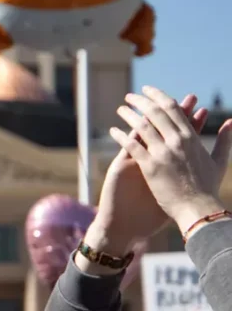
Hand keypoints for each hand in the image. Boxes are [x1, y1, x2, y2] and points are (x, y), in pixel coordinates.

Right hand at [79, 94, 204, 274]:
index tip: (201, 108)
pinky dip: (130, 135)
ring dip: (155, 118)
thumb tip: (198, 167)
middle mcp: (150, 156)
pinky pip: (126, 147)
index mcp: (163, 161)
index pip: (179, 136)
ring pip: (145, 133)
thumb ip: (180, 176)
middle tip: (190, 98)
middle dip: (178, 113)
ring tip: (163, 106)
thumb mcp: (167, 192)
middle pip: (165, 128)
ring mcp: (135, 160)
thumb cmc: (148, 213)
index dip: (190, 122)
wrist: (126, 225)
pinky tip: (135, 125)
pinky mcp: (122, 168)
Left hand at [110, 86, 231, 236]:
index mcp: (191, 138)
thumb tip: (231, 121)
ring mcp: (162, 153)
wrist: (198, 210)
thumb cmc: (208, 187)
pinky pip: (131, 144)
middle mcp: (177, 141)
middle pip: (154, 112)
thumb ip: (224, 140)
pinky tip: (112, 130)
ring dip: (128, 114)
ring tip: (120, 109)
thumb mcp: (218, 161)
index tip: (147, 90)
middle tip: (130, 96)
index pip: (172, 108)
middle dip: (140, 101)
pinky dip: (120, 135)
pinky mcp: (149, 166)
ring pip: (141, 125)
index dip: (158, 96)